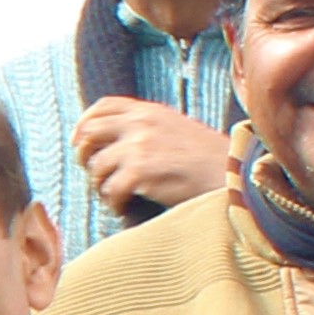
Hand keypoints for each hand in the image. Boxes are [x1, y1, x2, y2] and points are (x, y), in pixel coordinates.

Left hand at [72, 95, 234, 226]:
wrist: (232, 173)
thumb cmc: (208, 158)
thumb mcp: (176, 128)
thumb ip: (147, 127)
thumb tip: (114, 141)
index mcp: (148, 111)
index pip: (102, 106)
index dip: (84, 124)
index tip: (80, 142)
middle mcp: (140, 123)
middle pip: (89, 134)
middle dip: (85, 157)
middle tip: (96, 175)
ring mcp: (139, 146)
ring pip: (96, 168)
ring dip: (102, 187)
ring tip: (117, 197)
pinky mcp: (140, 172)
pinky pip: (110, 190)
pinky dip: (114, 203)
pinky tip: (125, 208)